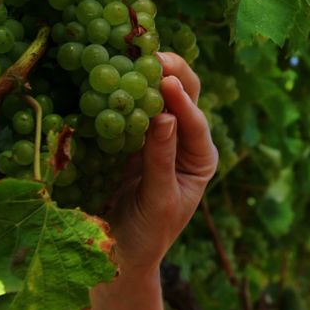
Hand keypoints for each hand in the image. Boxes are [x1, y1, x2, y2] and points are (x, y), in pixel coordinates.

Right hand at [105, 52, 217, 274]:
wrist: (119, 255)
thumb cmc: (147, 236)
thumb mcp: (158, 201)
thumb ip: (161, 160)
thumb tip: (165, 116)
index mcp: (200, 158)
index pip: (196, 122)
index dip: (182, 100)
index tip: (165, 80)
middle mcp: (183, 141)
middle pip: (183, 96)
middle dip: (169, 73)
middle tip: (149, 54)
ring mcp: (155, 137)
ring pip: (156, 97)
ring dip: (144, 76)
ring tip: (128, 54)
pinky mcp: (128, 138)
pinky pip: (129, 110)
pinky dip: (122, 92)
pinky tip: (108, 75)